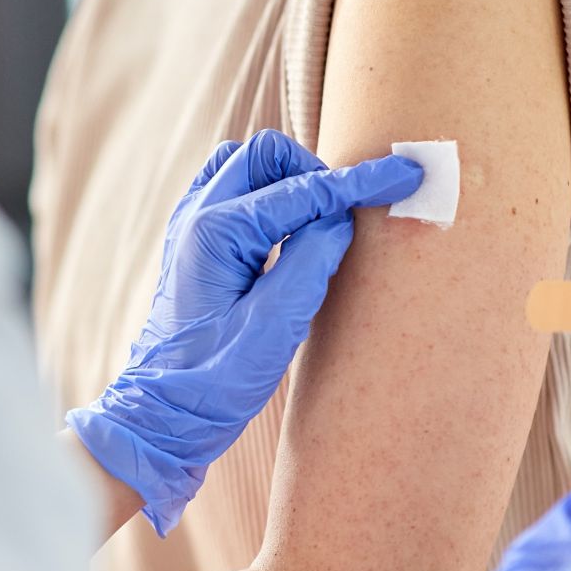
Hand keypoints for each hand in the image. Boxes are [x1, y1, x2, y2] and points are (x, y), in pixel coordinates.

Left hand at [66, 130, 422, 535]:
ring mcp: (190, 226)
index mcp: (215, 231)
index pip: (303, 189)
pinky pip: (234, 192)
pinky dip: (270, 196)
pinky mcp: (195, 243)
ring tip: (320, 221)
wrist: (166, 415)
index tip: (405, 174)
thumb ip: (313, 259)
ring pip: (248, 166)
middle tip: (346, 213)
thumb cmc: (216, 380)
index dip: (360, 182)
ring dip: (291, 180)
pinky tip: (291, 231)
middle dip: (316, 172)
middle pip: (267, 155)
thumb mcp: (276, 325)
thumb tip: (341, 217)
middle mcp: (196, 216)